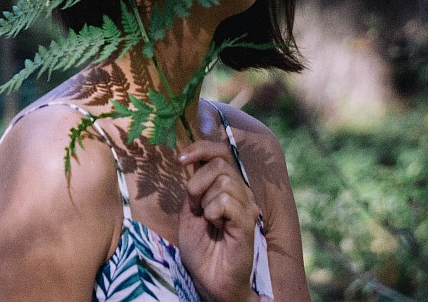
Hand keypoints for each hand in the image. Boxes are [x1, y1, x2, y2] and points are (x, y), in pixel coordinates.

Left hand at [177, 140, 258, 301]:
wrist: (210, 279)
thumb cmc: (201, 248)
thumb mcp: (190, 210)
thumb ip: (193, 185)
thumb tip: (187, 156)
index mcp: (228, 187)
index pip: (220, 152)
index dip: (200, 148)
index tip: (179, 158)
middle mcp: (242, 192)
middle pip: (219, 164)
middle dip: (197, 183)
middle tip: (196, 207)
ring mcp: (247, 206)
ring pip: (222, 182)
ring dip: (204, 201)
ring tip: (208, 221)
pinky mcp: (247, 222)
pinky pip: (225, 202)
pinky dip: (212, 212)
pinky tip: (215, 226)